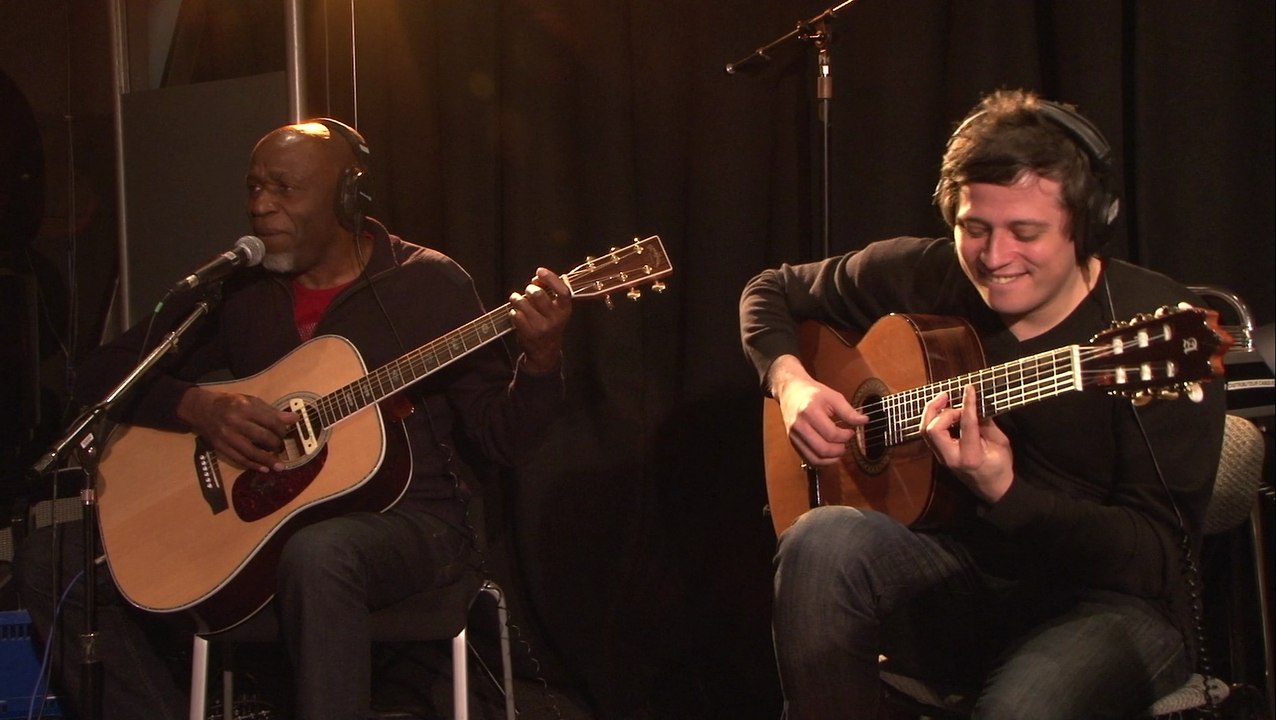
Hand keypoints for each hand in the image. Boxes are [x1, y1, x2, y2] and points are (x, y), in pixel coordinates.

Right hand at [177, 387, 297, 471]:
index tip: (287, 432)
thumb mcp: (251, 401)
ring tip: (280, 466)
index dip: (282, 429)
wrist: (203, 410)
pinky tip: (264, 469)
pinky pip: (239, 459)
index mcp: (245, 408)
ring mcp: (227, 437)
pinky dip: (253, 466)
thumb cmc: (231, 404)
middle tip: (282, 446)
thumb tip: (294, 418)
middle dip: (276, 444)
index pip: (270, 421)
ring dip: (267, 460)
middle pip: (262, 437)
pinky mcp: (221, 448)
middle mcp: (235, 422)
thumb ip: (272, 411)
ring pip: (251, 452)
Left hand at [508, 267, 572, 372]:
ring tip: (517, 299)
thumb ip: (549, 292)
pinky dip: (514, 312)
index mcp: (565, 310)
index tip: (540, 271)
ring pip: (523, 304)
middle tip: (528, 291)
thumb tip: (537, 278)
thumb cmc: (550, 323)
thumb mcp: (555, 309)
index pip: (562, 290)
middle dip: (529, 289)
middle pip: (538, 295)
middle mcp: (555, 318)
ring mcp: (542, 327)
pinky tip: (517, 313)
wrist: (546, 351)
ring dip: (517, 299)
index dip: (550, 278)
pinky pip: (516, 315)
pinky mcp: (529, 333)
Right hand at [770, 355, 866, 465]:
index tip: (851, 432)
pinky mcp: (792, 441)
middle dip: (839, 450)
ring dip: (831, 459)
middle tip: (845, 444)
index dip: (845, 436)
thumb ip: (848, 411)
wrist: (790, 391)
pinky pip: (808, 459)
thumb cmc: (812, 393)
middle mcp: (799, 426)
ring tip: (838, 451)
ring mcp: (794, 435)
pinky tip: (829, 454)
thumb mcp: (833, 397)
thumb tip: (864, 421)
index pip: (831, 434)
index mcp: (809, 412)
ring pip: (814, 458)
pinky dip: (821, 461)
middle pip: (822, 449)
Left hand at [920, 385, 1012, 502]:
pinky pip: (930, 434)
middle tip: (950, 397)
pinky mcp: (939, 455)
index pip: (966, 425)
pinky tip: (945, 411)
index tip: (969, 388)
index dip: (967, 404)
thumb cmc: (1000, 467)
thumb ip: (987, 424)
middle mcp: (951, 458)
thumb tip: (976, 404)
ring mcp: (942, 458)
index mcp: (971, 456)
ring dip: (932, 412)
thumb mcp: (1001, 444)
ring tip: (945, 399)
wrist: (992, 489)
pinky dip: (934, 419)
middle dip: (939, 409)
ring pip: (926, 431)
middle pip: (932, 429)